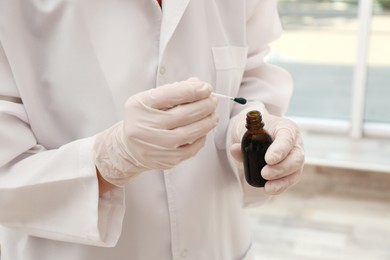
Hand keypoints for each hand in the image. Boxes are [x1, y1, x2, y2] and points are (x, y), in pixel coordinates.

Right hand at [94, 78, 218, 186]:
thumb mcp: (150, 100)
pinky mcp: (167, 159)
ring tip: (213, 115)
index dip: (193, 90)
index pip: (171, 95)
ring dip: (207, 122)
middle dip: (204, 105)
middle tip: (213, 100)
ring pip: (191, 132)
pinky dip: (201, 137)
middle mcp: (146, 126)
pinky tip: (203, 130)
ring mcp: (156, 145)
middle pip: (184, 114)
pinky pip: (192, 148)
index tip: (206, 88)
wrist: (129, 148)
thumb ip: (173, 91)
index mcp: (140, 106)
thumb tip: (199, 85)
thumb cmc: (143, 119)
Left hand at [230, 113, 303, 194]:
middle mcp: (295, 143)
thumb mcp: (246, 132)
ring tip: (268, 187)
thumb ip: (241, 142)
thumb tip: (234, 150)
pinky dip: (280, 186)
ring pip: (295, 171)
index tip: (269, 160)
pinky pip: (290, 180)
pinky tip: (271, 189)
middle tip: (264, 173)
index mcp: (285, 128)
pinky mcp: (292, 171)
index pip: (286, 138)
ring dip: (282, 181)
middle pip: (296, 157)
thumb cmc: (254, 131)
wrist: (256, 135)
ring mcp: (295, 158)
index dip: (279, 150)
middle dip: (281, 168)